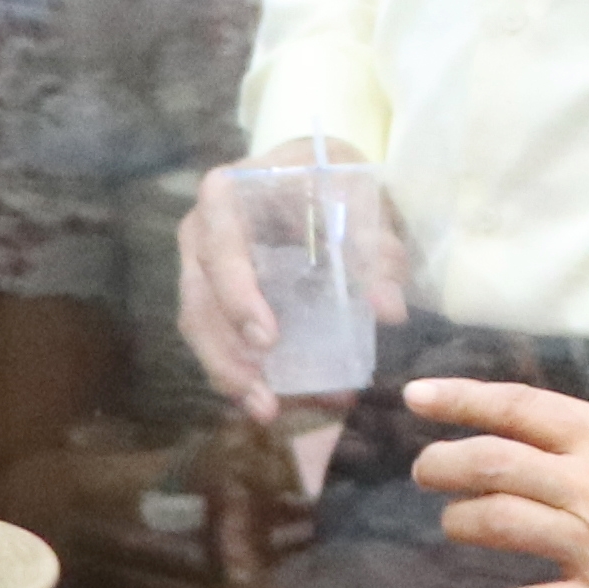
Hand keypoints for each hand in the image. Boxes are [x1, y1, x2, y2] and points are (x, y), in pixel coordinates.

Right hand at [171, 148, 412, 414]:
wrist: (316, 175)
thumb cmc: (333, 181)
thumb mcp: (360, 201)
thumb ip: (377, 250)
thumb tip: (389, 310)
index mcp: (228, 195)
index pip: (221, 248)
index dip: (238, 297)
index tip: (269, 341)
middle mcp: (201, 232)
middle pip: (199, 302)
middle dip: (228, 358)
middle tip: (267, 401)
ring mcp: (200, 266)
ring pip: (200, 329)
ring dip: (232, 376)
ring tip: (272, 412)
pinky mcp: (213, 296)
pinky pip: (216, 338)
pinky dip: (242, 372)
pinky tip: (278, 401)